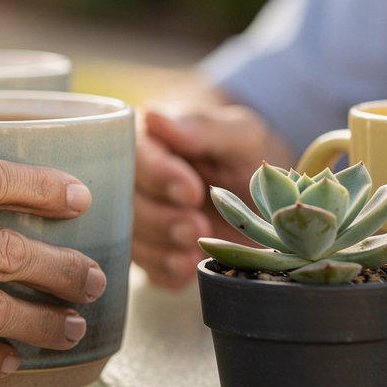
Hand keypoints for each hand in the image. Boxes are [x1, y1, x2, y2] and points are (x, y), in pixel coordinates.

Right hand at [134, 102, 293, 288]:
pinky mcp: (152, 252)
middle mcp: (133, 182)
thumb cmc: (243, 152)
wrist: (260, 191)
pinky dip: (166, 270)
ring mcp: (139, 220)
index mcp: (147, 142)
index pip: (137, 158)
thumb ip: (201, 127)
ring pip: (131, 238)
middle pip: (127, 204)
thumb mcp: (238, 132)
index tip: (192, 192)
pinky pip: (148, 267)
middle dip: (161, 219)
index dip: (160, 176)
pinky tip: (187, 267)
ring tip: (195, 247)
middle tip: (197, 226)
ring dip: (161, 248)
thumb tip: (154, 117)